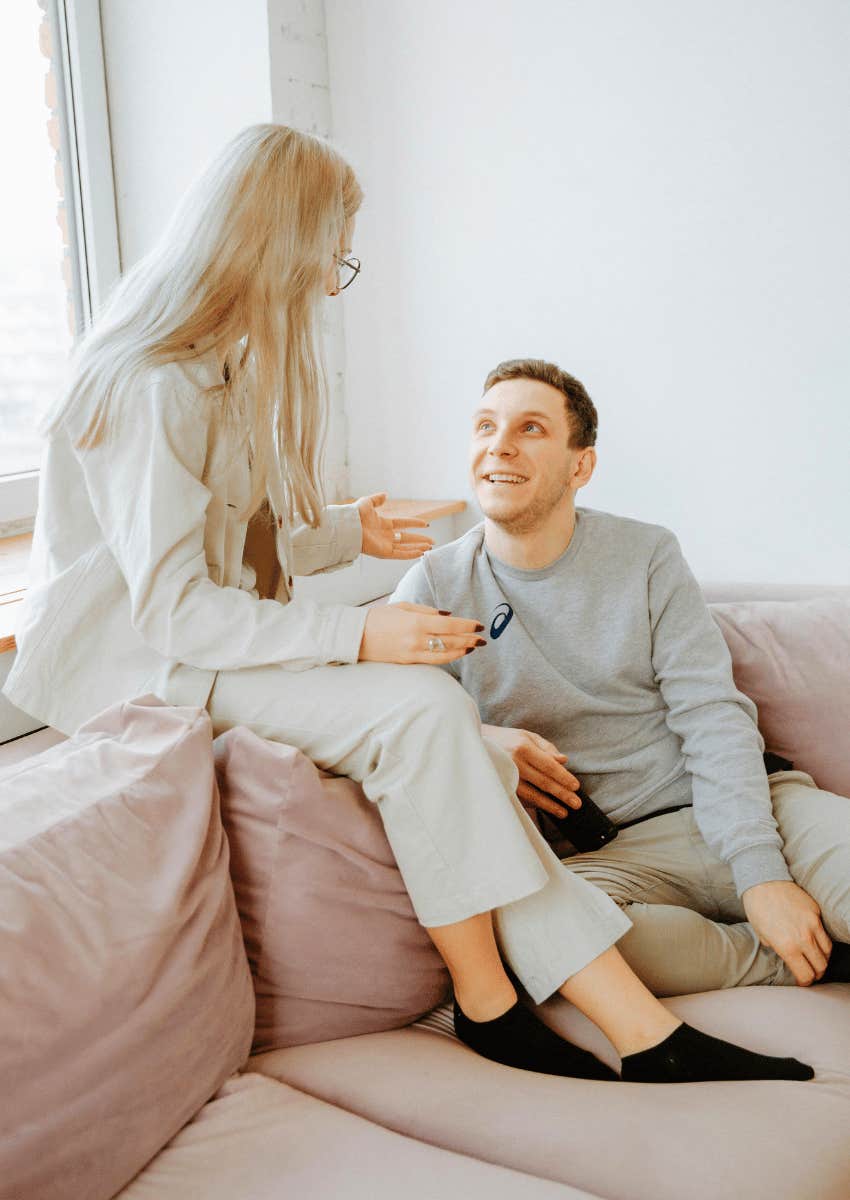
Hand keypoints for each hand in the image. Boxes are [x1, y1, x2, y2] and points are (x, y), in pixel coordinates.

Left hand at [355, 492, 433, 559]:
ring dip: (418, 547)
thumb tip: (385, 494)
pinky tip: (421, 553)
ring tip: (430, 547)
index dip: (414, 523)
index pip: (403, 524)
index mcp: (383, 524)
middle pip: (407, 538)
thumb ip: (377, 499)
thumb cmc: (355, 514)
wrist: (348, 526)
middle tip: (432, 541)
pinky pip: (400, 554)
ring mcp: (385, 545)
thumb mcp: (367, 502)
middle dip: (419, 539)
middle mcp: (386, 535)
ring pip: (406, 547)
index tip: (426, 524)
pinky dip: (410, 554)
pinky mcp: (384, 553)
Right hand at [359, 602, 485, 663]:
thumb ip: (427, 611)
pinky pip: (433, 661)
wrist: (356, 636)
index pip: (449, 625)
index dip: (467, 626)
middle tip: (483, 638)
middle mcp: (417, 639)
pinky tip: (457, 653)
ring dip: (462, 650)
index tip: (479, 625)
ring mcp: (413, 653)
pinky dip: (448, 657)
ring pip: (444, 654)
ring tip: (473, 646)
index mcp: (416, 622)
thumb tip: (448, 615)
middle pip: (451, 641)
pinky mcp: (408, 662)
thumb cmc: (378, 617)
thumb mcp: (403, 607)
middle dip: (469, 639)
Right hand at [480, 724, 580, 817]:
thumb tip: (564, 761)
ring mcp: (505, 776)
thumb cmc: (506, 739)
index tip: (576, 786)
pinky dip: (534, 806)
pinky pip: (520, 799)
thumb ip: (547, 748)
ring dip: (549, 805)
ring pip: (532, 795)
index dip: (563, 777)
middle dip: (561, 794)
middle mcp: (513, 762)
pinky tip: (545, 809)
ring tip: (563, 812)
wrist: (477, 743)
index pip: (548, 766)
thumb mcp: (527, 736)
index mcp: (522, 747)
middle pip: (543, 782)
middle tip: (576, 804)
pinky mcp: (500, 786)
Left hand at [742, 880, 832, 985]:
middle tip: (810, 973)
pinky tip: (814, 942)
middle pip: (820, 966)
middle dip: (816, 974)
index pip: (805, 975)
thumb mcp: (762, 934)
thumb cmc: (757, 908)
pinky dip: (822, 942)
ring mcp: (812, 924)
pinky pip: (825, 933)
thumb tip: (787, 956)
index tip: (802, 982)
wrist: (763, 881)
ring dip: (822, 959)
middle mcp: (803, 938)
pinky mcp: (816, 913)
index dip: (805, 982)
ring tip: (815, 960)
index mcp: (787, 947)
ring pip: (827, 951)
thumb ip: (777, 948)